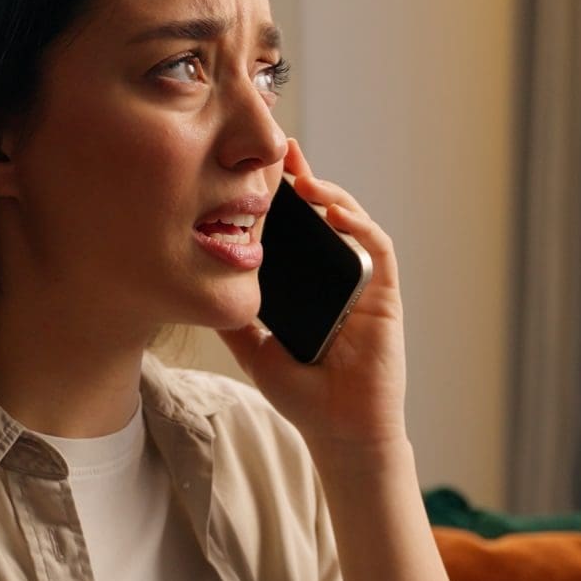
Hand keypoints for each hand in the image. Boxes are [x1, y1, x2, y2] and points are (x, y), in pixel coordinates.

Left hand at [216, 137, 411, 461]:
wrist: (340, 431)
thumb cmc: (303, 396)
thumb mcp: (252, 349)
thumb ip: (231, 317)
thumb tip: (195, 286)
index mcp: (308, 286)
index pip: (294, 230)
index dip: (277, 198)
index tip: (253, 170)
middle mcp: (337, 278)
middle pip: (322, 216)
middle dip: (303, 179)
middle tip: (278, 149)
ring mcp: (363, 284)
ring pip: (351, 221)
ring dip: (329, 193)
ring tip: (300, 175)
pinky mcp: (385, 295)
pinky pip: (377, 248)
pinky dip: (358, 223)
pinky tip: (333, 209)